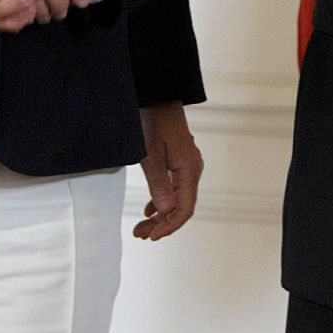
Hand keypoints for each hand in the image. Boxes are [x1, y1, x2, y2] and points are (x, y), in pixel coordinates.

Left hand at [134, 103, 202, 239]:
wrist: (157, 96)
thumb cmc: (153, 121)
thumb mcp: (150, 154)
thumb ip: (158, 183)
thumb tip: (164, 211)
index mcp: (189, 169)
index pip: (184, 209)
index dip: (169, 226)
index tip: (152, 236)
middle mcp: (192, 169)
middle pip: (181, 207)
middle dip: (161, 224)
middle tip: (140, 234)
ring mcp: (187, 165)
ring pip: (177, 199)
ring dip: (160, 215)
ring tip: (142, 226)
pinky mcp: (179, 161)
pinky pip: (175, 188)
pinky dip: (162, 201)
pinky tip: (150, 209)